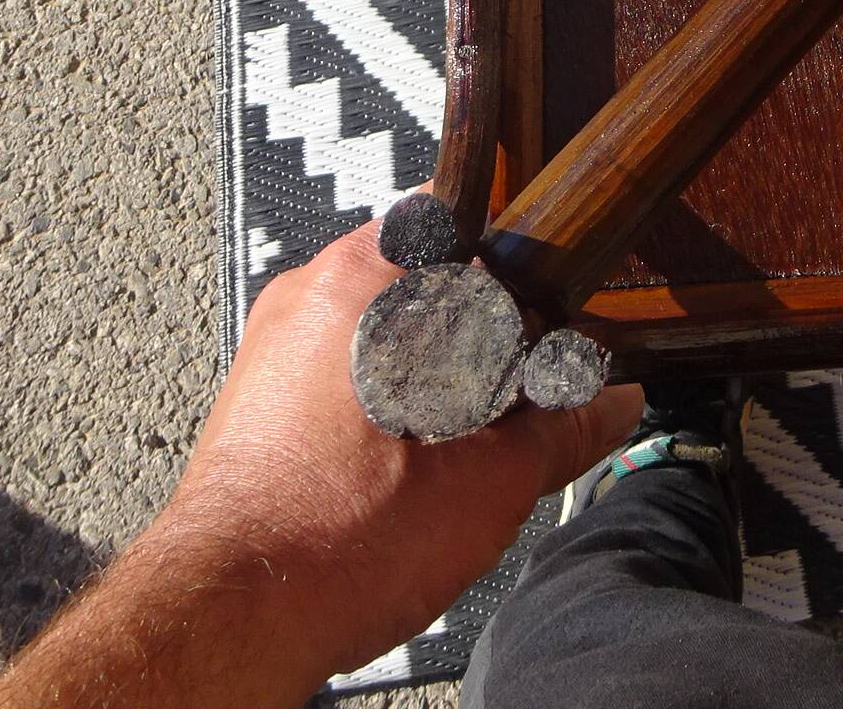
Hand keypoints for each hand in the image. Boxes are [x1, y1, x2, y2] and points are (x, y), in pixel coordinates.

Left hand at [0, 217, 640, 706]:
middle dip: (486, 331)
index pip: (471, 222)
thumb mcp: (489, 483)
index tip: (554, 324)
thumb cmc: (333, 542)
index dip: (527, 273)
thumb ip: (562, 428)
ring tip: (469, 441)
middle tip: (522, 396)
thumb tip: (612, 403)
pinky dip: (391, 398)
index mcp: (367, 276)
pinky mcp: (262, 393)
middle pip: (431, 278)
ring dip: (439, 370)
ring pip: (391, 326)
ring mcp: (278, 341)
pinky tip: (417, 464)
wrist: (230, 619)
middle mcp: (311, 291)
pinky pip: (349, 365)